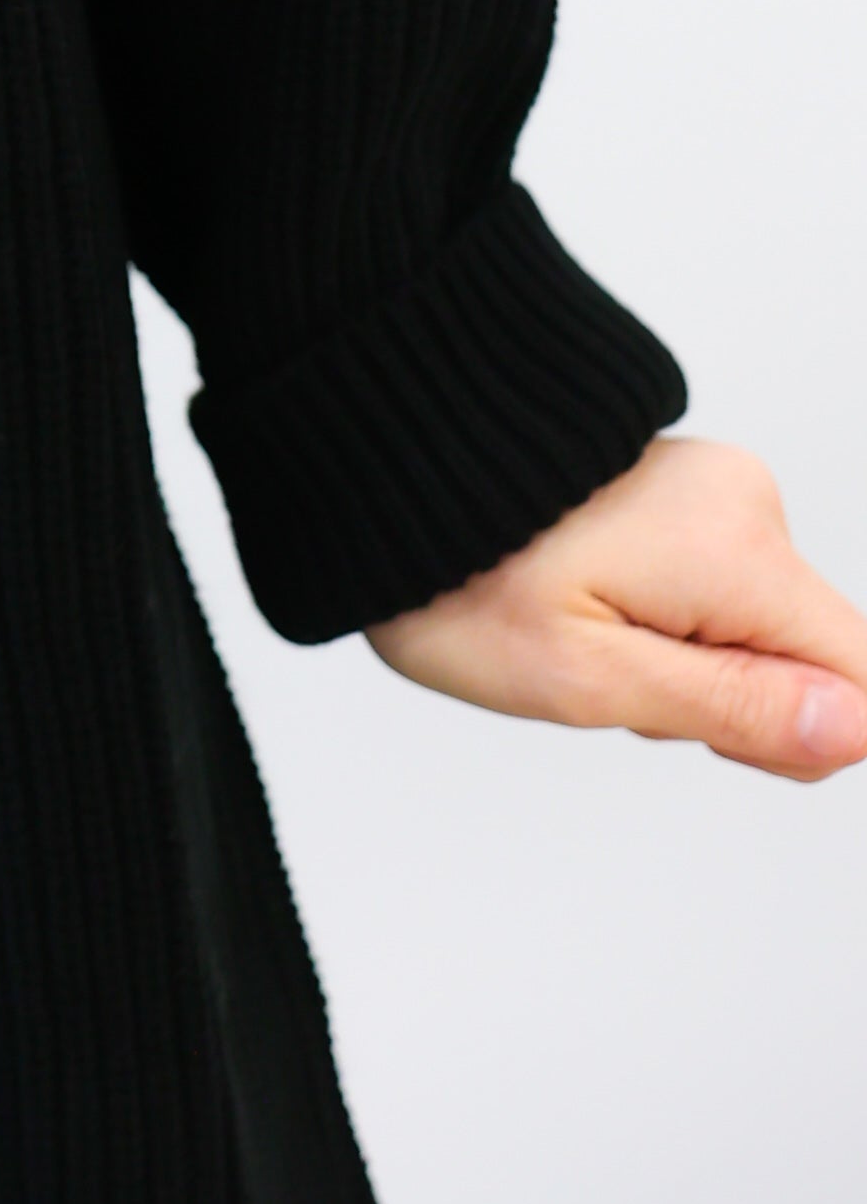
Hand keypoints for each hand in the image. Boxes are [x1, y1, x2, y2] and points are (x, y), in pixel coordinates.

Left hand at [365, 435, 866, 781]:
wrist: (383, 470)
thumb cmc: (462, 580)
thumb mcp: (590, 676)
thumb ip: (735, 706)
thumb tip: (858, 730)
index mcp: (737, 547)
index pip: (861, 675)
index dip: (801, 733)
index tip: (705, 725)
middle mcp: (747, 501)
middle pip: (813, 662)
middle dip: (729, 701)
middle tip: (615, 677)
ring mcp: (716, 490)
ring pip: (762, 634)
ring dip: (690, 667)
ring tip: (584, 633)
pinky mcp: (687, 495)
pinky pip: (724, 595)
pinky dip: (673, 626)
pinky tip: (593, 606)